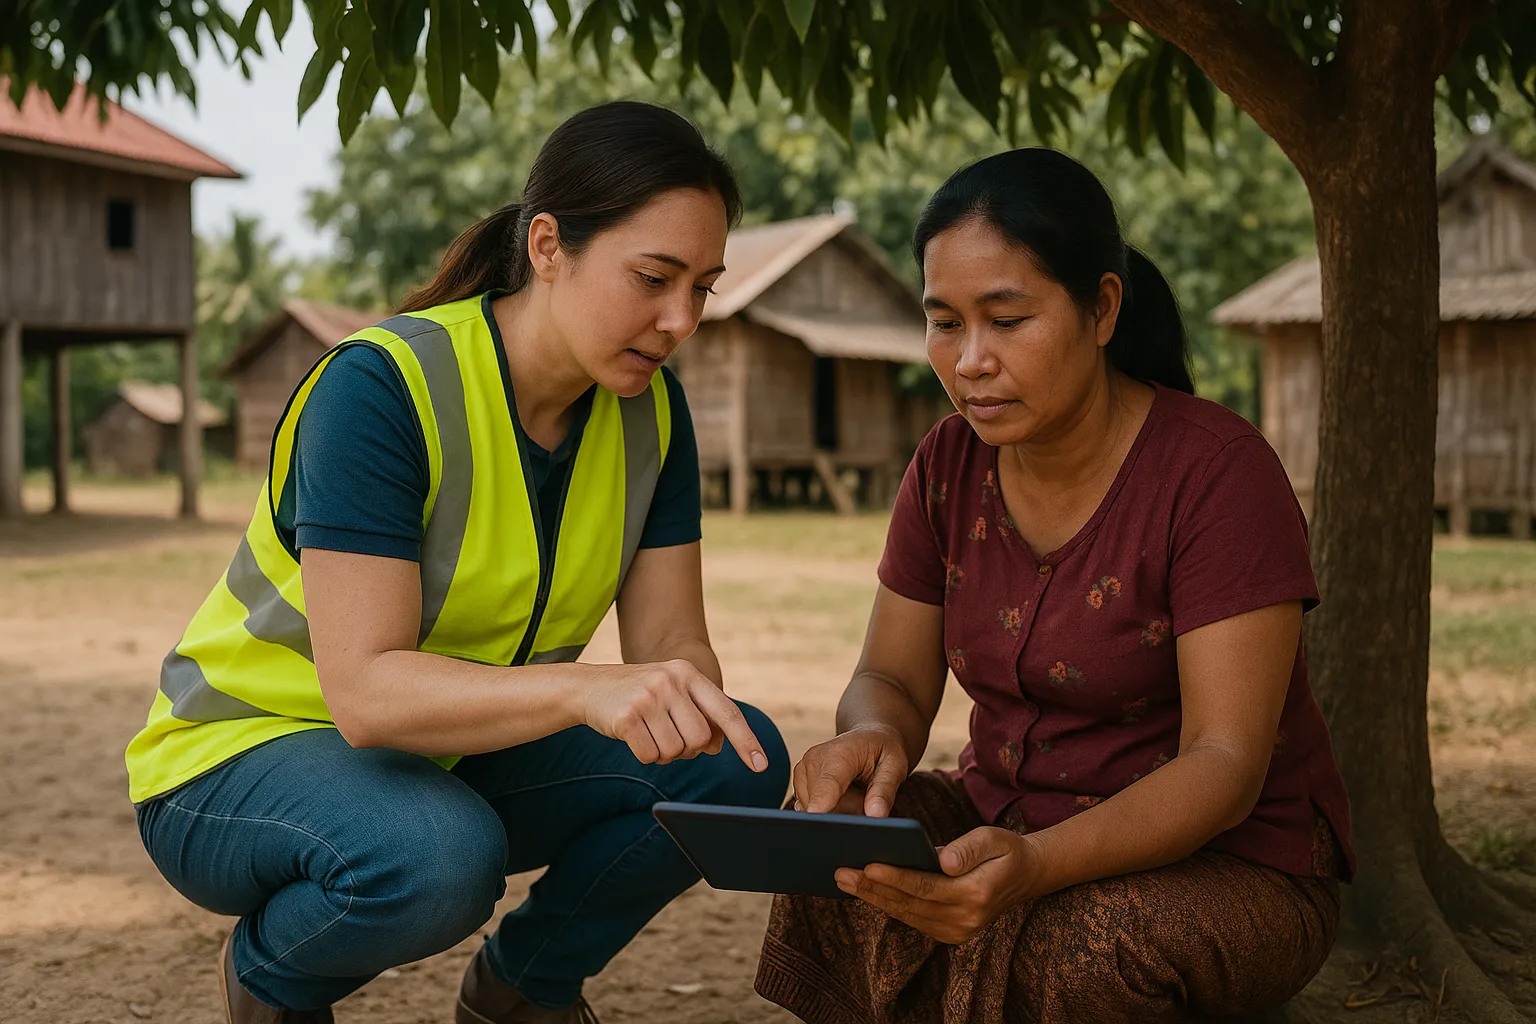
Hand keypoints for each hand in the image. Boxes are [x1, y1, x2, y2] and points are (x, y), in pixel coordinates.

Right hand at [582, 660, 769, 772]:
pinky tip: (633, 737)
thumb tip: (717, 746)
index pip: (727, 712)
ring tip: (649, 733)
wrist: (590, 687)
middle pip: (700, 739)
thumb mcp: (674, 697)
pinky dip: (645, 754)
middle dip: (687, 748)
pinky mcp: (627, 716)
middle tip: (669, 736)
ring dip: (664, 753)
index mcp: (689, 674)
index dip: (746, 741)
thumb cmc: (641, 696)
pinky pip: (650, 755)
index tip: (761, 766)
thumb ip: (700, 717)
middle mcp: (671, 681)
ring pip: (675, 751)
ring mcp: (648, 697)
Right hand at [791, 725, 909, 817]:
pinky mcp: (798, 783)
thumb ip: (884, 791)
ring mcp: (802, 771)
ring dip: (838, 810)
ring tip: (853, 792)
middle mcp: (813, 760)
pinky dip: (828, 808)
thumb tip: (875, 815)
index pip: (828, 783)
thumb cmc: (882, 751)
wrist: (867, 736)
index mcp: (840, 753)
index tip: (816, 816)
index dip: (821, 802)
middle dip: (847, 811)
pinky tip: (839, 795)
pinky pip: (812, 809)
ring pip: (818, 811)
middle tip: (865, 794)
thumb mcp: (895, 767)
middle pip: (825, 806)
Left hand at [835, 827, 1041, 944]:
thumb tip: (944, 861)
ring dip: (873, 897)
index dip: (895, 878)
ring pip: (906, 913)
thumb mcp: (994, 839)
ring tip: (844, 879)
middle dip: (873, 888)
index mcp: (976, 895)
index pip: (926, 887)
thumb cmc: (1004, 851)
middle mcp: (965, 920)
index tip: (867, 866)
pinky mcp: (949, 933)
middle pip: (910, 903)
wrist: (1025, 877)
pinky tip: (865, 889)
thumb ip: (969, 848)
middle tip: (840, 872)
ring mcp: (956, 932)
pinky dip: (887, 903)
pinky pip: (912, 918)